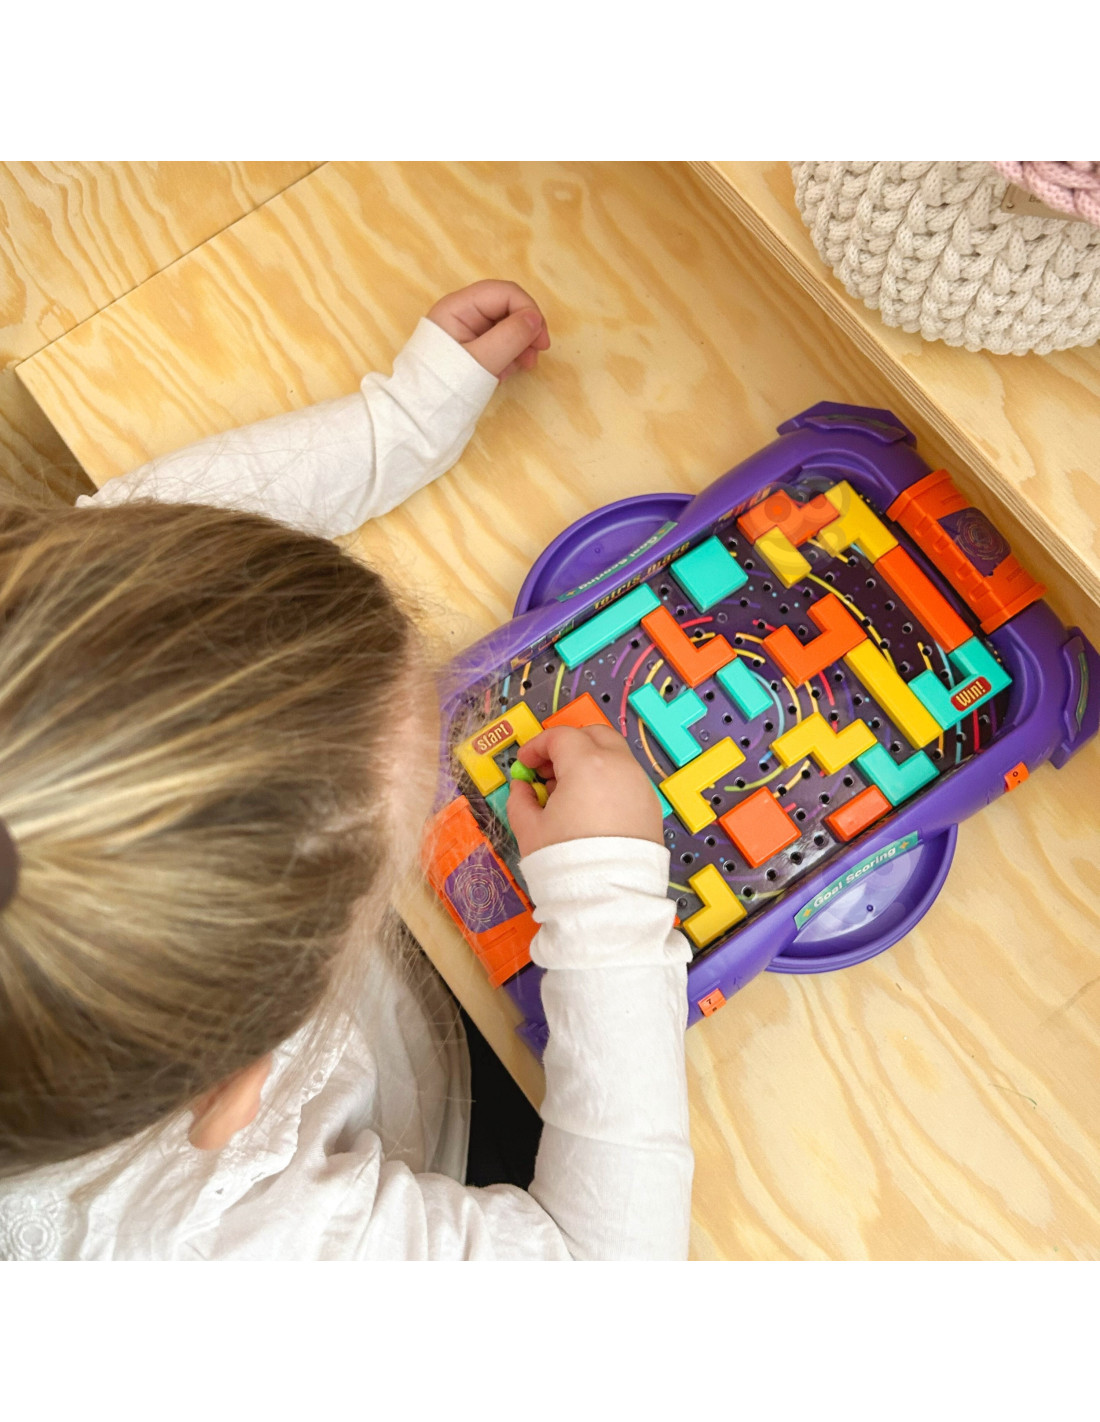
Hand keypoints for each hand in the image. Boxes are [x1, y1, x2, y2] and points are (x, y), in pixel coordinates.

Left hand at [427, 280, 549, 380]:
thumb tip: (535, 318)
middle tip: (535, 357)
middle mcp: (463, 314)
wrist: (421, 417)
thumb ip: (509, 337)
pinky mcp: (473, 349)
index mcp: (458, 307)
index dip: (528, 311)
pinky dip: (509, 356)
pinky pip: (500, 344)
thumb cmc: (444, 388)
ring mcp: (468, 332)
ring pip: (506, 327)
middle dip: (526, 330)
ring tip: (520, 369)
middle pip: (507, 308)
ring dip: (520, 345)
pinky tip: (504, 374)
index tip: (542, 342)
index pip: (504, 293)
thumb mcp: (480, 361)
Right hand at [506, 724, 663, 856]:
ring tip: (569, 792)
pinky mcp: (650, 805)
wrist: (607, 897)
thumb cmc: (566, 860)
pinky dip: (608, 781)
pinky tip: (592, 808)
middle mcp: (619, 766)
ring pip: (614, 755)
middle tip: (548, 769)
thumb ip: (520, 800)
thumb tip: (522, 788)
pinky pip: (627, 779)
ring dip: (590, 762)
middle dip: (569, 744)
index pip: (560, 737)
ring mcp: (639, 784)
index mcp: (587, 764)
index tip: (525, 763)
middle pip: (594, 734)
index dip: (537, 746)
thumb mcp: (530, 828)